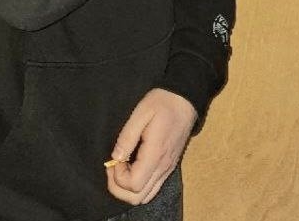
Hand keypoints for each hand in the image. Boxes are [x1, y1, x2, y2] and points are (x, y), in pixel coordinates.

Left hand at [105, 88, 196, 205]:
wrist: (185, 100)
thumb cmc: (162, 103)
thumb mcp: (141, 112)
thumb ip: (127, 136)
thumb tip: (115, 157)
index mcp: (156, 154)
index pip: (133, 184)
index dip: (118, 176)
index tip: (114, 158)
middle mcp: (163, 167)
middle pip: (138, 198)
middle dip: (119, 187)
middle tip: (114, 166)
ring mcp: (168, 169)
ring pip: (145, 196)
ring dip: (128, 189)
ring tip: (122, 167)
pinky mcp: (169, 167)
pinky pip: (152, 188)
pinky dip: (138, 185)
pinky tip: (132, 167)